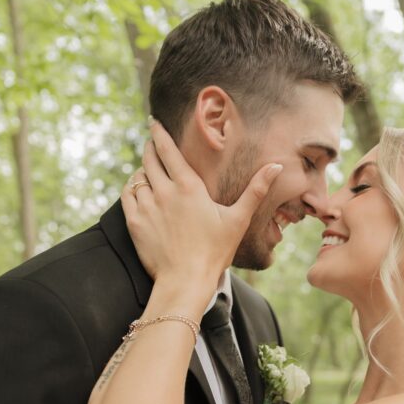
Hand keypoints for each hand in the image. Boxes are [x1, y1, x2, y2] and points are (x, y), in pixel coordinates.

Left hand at [121, 122, 281, 293]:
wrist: (186, 281)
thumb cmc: (215, 252)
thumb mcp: (238, 219)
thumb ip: (256, 190)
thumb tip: (276, 166)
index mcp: (189, 186)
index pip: (167, 150)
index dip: (159, 133)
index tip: (153, 123)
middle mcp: (164, 192)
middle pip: (149, 159)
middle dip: (149, 147)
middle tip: (151, 142)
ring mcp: (147, 207)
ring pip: (138, 177)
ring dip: (142, 170)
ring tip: (147, 169)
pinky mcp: (135, 223)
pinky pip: (127, 195)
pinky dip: (131, 188)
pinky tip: (137, 189)